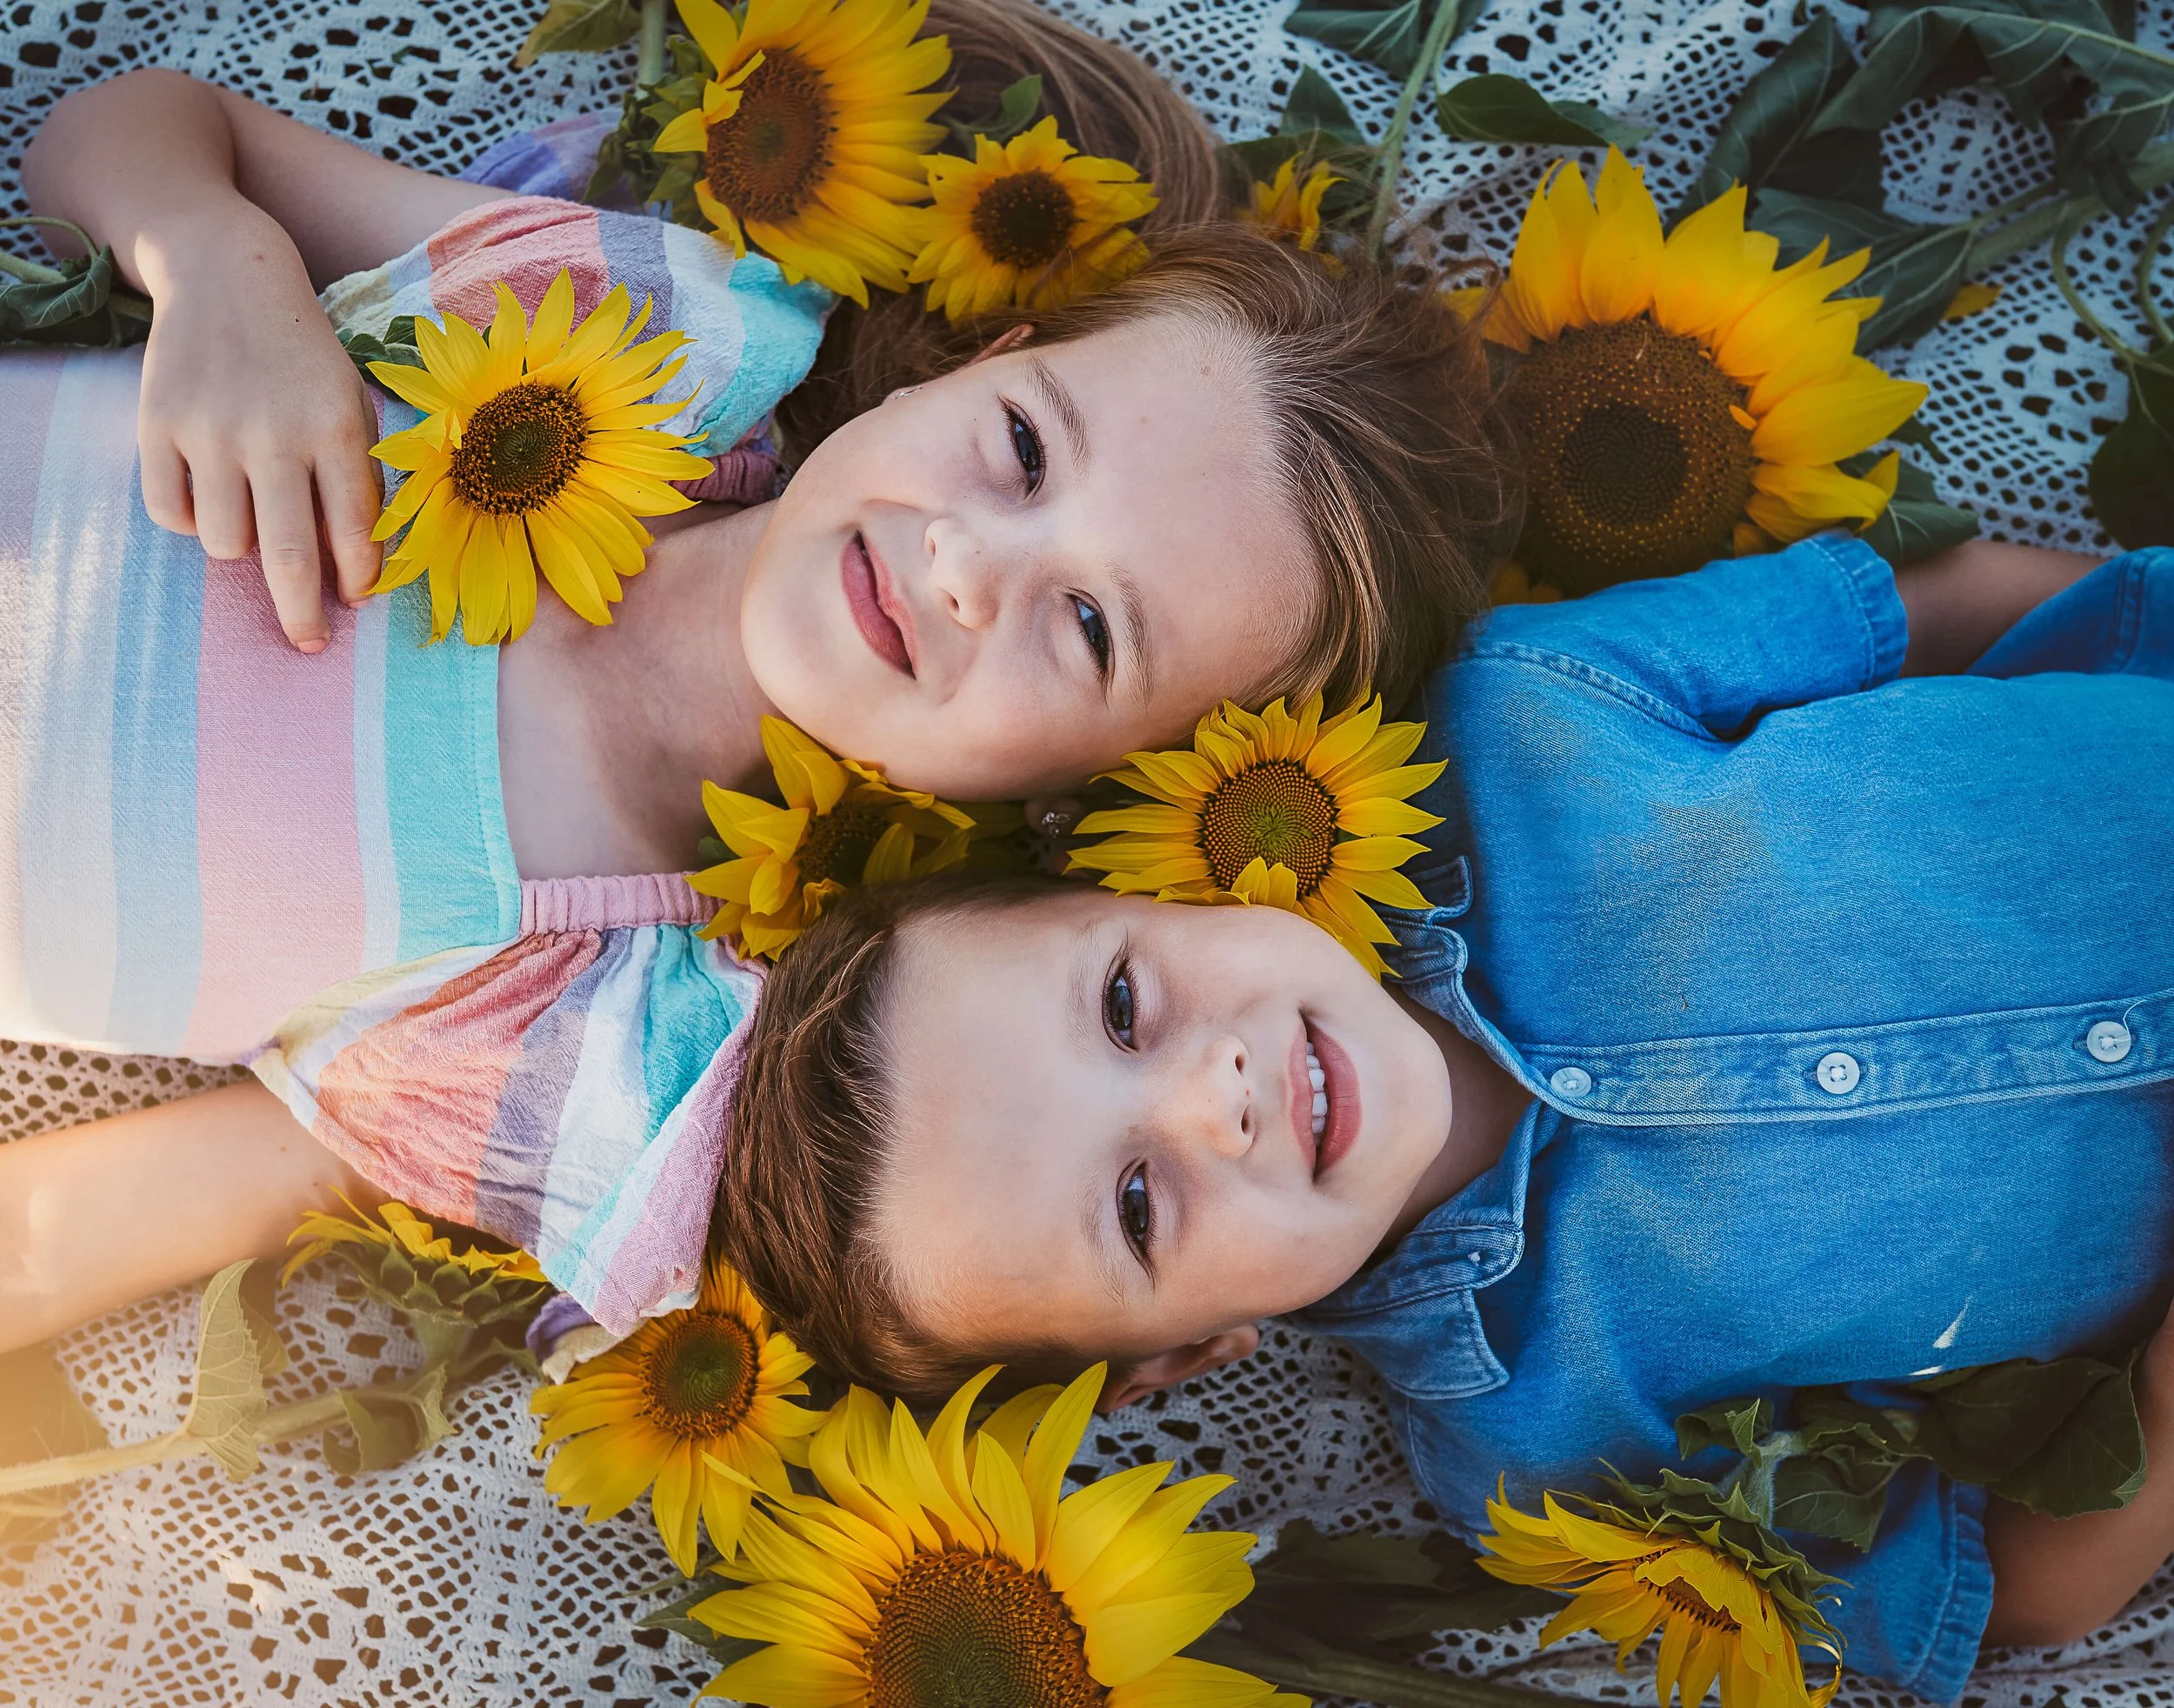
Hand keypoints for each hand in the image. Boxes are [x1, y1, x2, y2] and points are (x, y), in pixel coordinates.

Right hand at [135, 203, 382, 650]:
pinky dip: (190, 520)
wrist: (229, 276)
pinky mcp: (156, 425)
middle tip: (309, 642)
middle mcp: (272, 432)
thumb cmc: (305, 358)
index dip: (360, 577)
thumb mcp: (351, 402)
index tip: (358, 600)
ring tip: (252, 518)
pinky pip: (170, 514)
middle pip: (288, 555)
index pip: (355, 528)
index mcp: (333, 426)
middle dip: (302, 613)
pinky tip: (208, 494)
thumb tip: (360, 563)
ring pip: (225, 543)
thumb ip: (359, 475)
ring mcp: (209, 429)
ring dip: (242, 549)